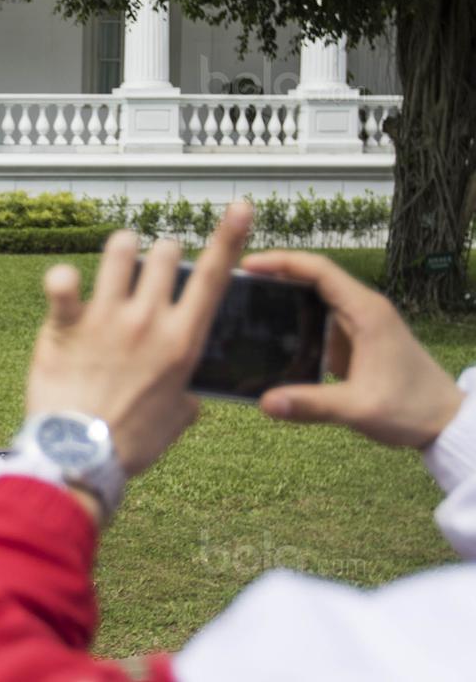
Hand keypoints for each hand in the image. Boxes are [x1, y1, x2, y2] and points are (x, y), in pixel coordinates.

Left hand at [25, 203, 252, 476]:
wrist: (80, 456)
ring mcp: (106, 318)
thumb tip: (189, 396)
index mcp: (182, 341)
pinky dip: (61, 278)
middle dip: (161, 253)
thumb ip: (187, 397)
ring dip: (120, 249)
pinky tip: (63, 282)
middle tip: (152, 267)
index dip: (228, 237)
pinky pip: (62, 282)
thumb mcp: (177, 420)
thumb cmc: (129, 443)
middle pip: (164, 254)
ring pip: (119, 251)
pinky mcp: (66, 325)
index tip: (238, 208)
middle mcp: (147, 320)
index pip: (214, 277)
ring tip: (117, 259)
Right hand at [242, 251, 463, 447]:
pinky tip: (270, 335)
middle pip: (313, 279)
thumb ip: (312, 405)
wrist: (446, 421)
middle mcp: (363, 310)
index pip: (320, 270)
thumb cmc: (411, 409)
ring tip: (245, 305)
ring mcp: (359, 325)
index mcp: (366, 312)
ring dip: (283, 298)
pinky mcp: (355, 342)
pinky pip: (319, 321)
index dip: (282, 262)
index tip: (248, 265)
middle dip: (275, 275)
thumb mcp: (360, 408)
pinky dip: (294, 322)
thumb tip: (264, 402)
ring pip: (315, 299)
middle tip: (237, 285)